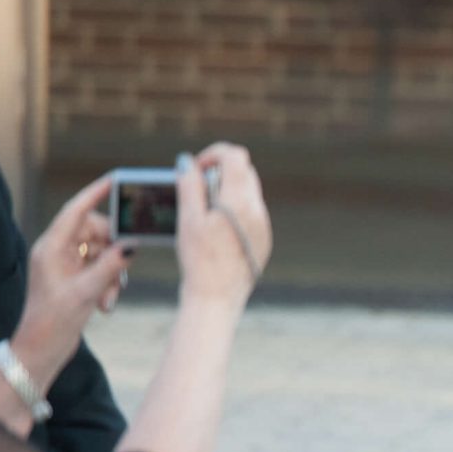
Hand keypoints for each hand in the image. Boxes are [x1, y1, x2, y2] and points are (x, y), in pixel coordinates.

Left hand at [15, 176, 128, 380]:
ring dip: (112, 273)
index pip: (75, 212)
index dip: (94, 194)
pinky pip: (100, 269)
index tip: (114, 180)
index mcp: (51, 248)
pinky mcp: (75, 279)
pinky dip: (108, 283)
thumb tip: (131, 245)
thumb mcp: (86, 292)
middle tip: (122, 268)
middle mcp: (57, 252)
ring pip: (102, 253)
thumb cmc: (54, 321)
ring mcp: (66, 265)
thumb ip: (110, 266)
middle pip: (95, 233)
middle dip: (113, 251)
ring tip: (108, 298)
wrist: (42, 349)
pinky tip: (105, 304)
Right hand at [177, 144, 272, 306]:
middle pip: (244, 172)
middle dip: (219, 171)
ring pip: (248, 193)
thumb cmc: (199, 259)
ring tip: (202, 209)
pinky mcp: (263, 239)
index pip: (236, 156)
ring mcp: (264, 226)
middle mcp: (258, 211)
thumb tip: (188, 162)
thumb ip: (190, 185)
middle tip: (196, 187)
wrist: (217, 297)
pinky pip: (251, 213)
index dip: (214, 154)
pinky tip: (215, 227)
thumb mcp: (188, 218)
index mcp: (241, 201)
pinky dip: (234, 208)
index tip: (196, 168)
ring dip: (226, 190)